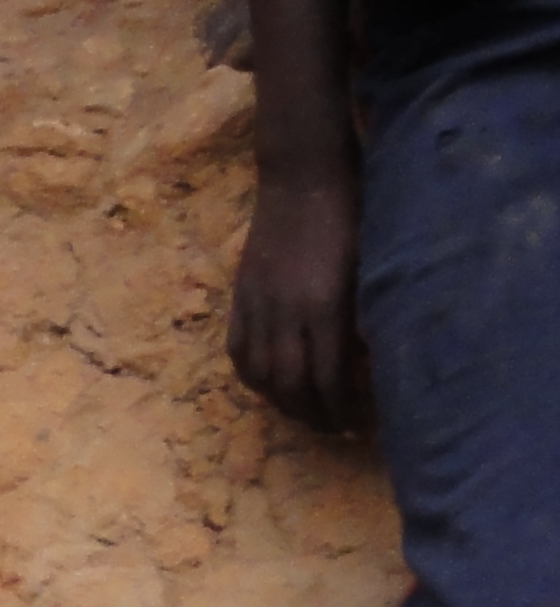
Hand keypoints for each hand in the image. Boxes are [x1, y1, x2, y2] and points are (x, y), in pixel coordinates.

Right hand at [228, 171, 367, 432]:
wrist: (301, 178)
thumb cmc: (350, 213)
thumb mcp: (369, 265)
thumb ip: (364, 313)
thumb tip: (368, 357)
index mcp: (324, 307)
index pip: (327, 376)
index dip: (338, 407)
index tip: (352, 425)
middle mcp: (286, 315)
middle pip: (290, 384)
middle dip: (309, 414)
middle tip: (326, 429)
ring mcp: (258, 307)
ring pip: (260, 373)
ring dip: (278, 401)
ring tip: (296, 413)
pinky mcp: (241, 298)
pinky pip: (238, 350)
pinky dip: (250, 376)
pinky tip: (264, 384)